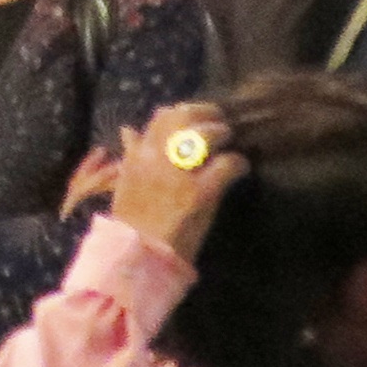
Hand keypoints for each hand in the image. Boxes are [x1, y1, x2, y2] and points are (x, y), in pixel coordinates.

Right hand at [105, 102, 251, 263]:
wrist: (139, 254)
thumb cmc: (132, 222)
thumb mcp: (125, 182)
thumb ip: (131, 154)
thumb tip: (128, 129)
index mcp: (138, 156)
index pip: (161, 119)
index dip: (182, 112)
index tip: (194, 117)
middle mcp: (155, 157)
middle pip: (184, 118)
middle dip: (206, 114)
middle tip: (220, 122)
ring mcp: (178, 174)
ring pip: (206, 135)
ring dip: (222, 134)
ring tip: (230, 142)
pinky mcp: (200, 192)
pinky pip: (226, 164)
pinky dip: (237, 163)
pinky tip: (241, 168)